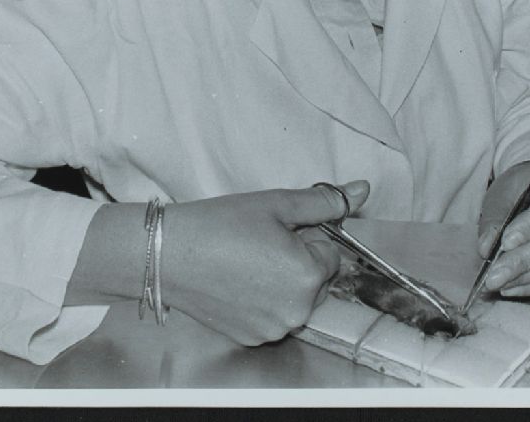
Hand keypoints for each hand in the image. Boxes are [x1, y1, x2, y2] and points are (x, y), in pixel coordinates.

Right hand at [160, 181, 369, 344]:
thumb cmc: (219, 225)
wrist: (168, 253)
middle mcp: (297, 310)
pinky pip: (273, 315)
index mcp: (308, 275)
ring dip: (282, 282)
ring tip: (246, 261)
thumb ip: (324, 201)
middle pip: (317, 279)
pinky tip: (237, 281)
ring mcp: (274, 329)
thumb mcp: (276, 203)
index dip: (306, 235)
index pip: (331, 251)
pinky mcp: (252, 338)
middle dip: (299, 260)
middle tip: (260, 242)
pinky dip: (263, 300)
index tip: (276, 228)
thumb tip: (361, 190)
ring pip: (296, 299)